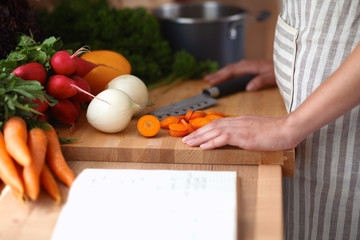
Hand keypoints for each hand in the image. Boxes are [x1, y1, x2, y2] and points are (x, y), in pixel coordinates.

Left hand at [182, 115, 299, 150]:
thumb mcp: (257, 128)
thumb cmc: (276, 131)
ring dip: (200, 137)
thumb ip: (245, 130)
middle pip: (212, 125)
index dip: (204, 128)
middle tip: (185, 139)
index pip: (218, 122)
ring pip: (214, 131)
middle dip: (197, 133)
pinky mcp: (244, 136)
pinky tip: (203, 146)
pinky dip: (212, 142)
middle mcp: (238, 121)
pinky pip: (224, 138)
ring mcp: (241, 128)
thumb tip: (236, 137)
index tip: (195, 134)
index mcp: (241, 120)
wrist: (289, 129)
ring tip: (189, 143)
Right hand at [204, 60, 275, 90]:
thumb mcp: (272, 77)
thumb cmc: (281, 71)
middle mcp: (248, 64)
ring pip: (231, 68)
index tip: (211, 81)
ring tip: (211, 78)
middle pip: (229, 68)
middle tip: (206, 80)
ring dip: (221, 73)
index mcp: (251, 66)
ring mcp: (249, 65)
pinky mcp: (251, 68)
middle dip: (217, 74)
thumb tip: (249, 87)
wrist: (289, 66)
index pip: (232, 71)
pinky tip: (225, 76)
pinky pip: (235, 70)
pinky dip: (228, 73)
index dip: (220, 76)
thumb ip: (260, 81)